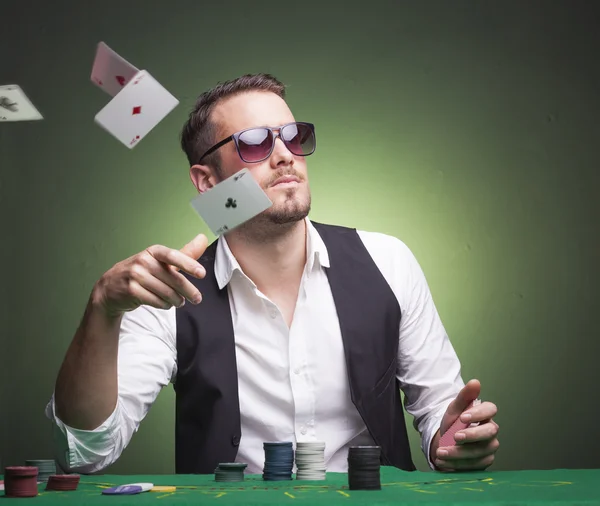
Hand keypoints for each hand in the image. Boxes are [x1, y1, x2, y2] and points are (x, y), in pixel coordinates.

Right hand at [92, 233, 208, 316]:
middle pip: (173, 279)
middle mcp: (143, 261)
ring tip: (179, 302)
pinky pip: (156, 301)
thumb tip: (203, 239)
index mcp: (153, 251)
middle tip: (197, 298)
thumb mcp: (161, 261)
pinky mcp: (131, 290)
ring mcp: (135, 276)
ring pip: (166, 293)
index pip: (173, 256)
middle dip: (188, 291)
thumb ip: (184, 253)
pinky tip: (166, 304)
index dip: (189, 264)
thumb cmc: (142, 272)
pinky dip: (165, 305)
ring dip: (176, 300)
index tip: (202, 274)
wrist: (111, 287)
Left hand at [432, 379, 498, 470]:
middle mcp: (491, 431)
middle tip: (455, 436)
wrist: (445, 441)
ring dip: (458, 453)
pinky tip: (443, 461)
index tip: (462, 416)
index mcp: (486, 414)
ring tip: (440, 452)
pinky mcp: (484, 462)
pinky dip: (456, 464)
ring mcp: (489, 448)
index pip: (491, 409)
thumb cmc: (453, 422)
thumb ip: (464, 396)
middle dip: (472, 435)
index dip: (479, 413)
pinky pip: (474, 465)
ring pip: (480, 452)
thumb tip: (475, 382)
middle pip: (489, 432)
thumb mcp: (454, 408)